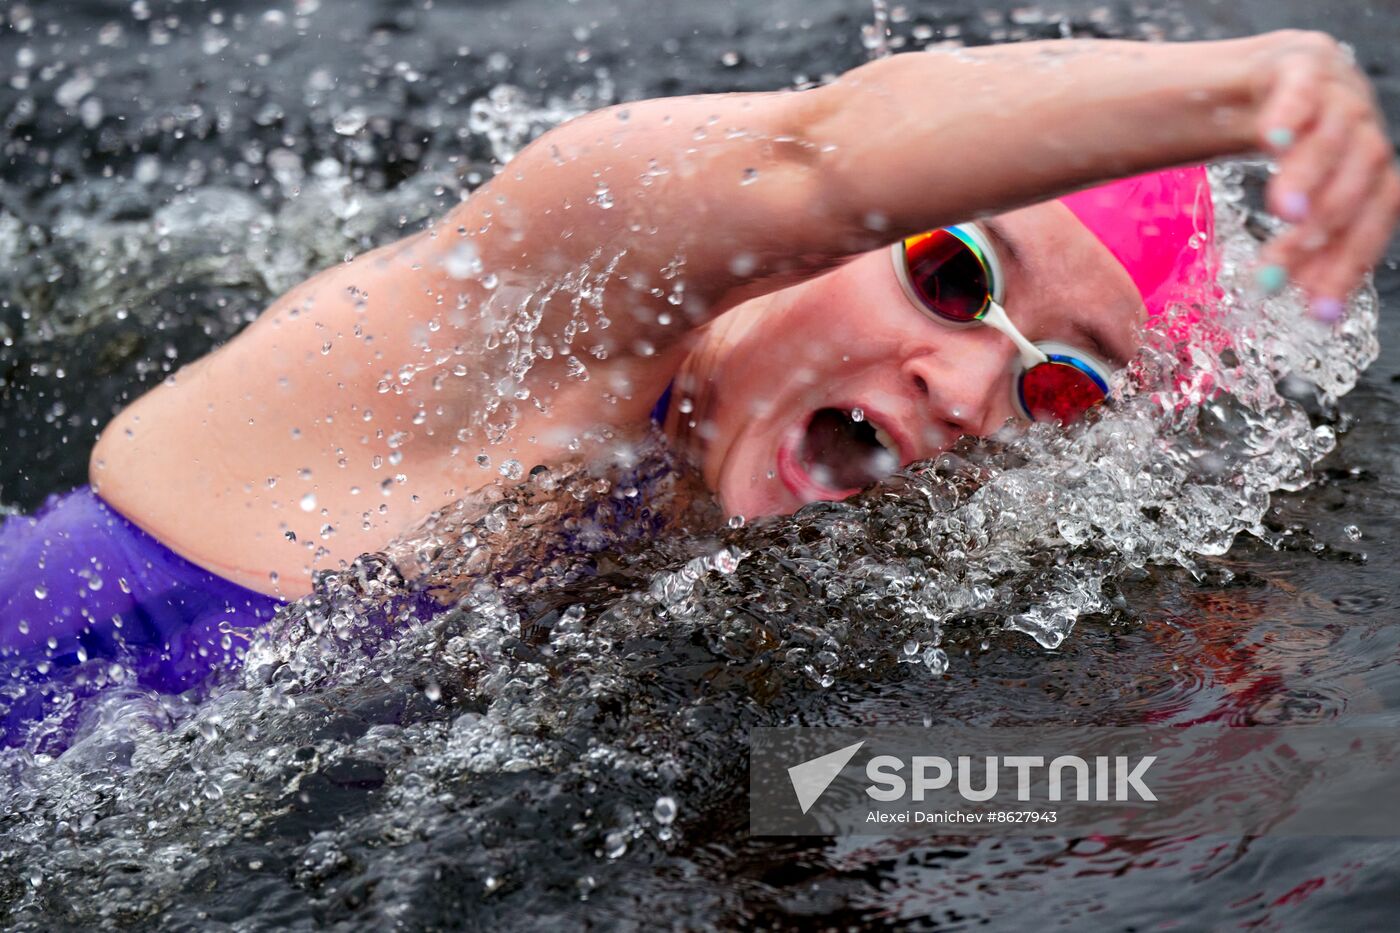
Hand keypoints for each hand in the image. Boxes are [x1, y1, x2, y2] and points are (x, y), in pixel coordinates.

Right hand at [1251, 30, 1399, 317]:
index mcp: (1371, 168)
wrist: (1265, 71)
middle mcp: (1364, 130)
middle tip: (1273, 275)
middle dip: (1324, 231)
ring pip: (1337, 136)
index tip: (1317, 313)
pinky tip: (1274, 140)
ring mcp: (1336, 92)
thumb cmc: (1279, 146)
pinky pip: (1303, 86)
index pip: (1374, 221)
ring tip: (1280, 215)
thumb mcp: (1294, 191)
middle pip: (1362, 181)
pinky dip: (1294, 113)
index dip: (1350, 266)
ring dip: (1312, 177)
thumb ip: (1301, 234)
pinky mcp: (1299, 61)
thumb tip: (1296, 298)